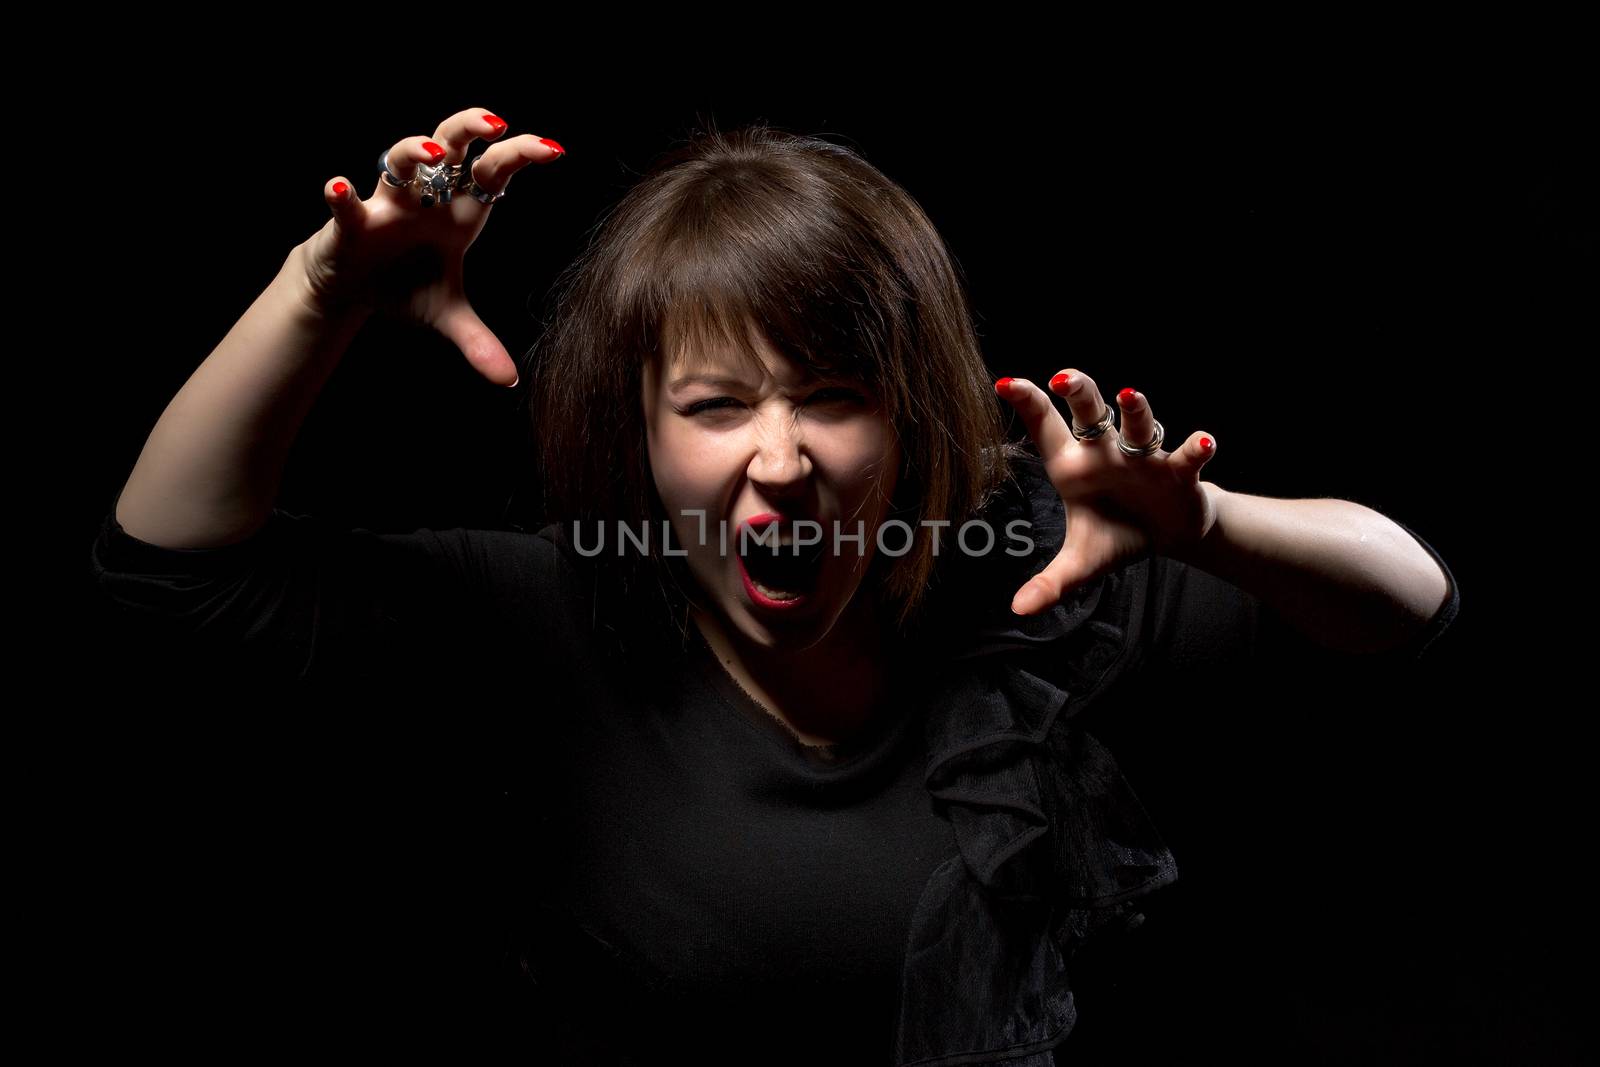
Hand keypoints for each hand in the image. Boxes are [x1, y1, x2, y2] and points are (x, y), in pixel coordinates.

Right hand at [293, 106, 564, 387]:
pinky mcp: (352, 224)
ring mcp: (388, 205)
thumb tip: (511, 381)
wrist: (351, 290)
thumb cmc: (405, 286)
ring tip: (433, 150)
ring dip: (414, 151)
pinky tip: (340, 187)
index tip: (554, 150)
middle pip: (450, 146)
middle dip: (469, 129)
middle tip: (496, 123)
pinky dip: (342, 196)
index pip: (494, 172)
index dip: (521, 156)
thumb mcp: (449, 317)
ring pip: (399, 161)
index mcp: (458, 210)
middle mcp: (427, 197)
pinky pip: (347, 205)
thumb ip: (479, 343)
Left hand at [995, 370, 1219, 614]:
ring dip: (1136, 409)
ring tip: (1129, 394)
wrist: (1168, 534)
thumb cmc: (1116, 534)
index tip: (1004, 382)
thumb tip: (1019, 610)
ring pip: (1139, 424)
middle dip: (1078, 391)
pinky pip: (1187, 456)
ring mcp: (1143, 457)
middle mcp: (1107, 452)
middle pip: (1090, 412)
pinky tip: (1202, 442)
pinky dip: (1196, 447)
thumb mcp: (1082, 563)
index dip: (1027, 403)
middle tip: (1062, 376)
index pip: (1046, 428)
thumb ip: (1051, 583)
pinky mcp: (1179, 472)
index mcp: (1074, 466)